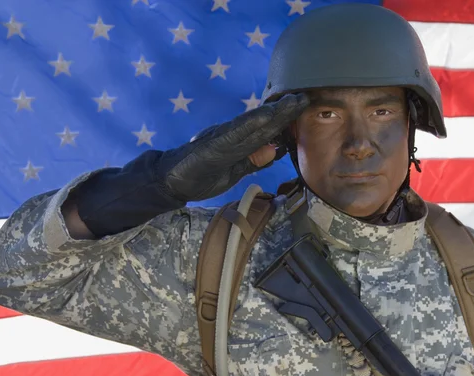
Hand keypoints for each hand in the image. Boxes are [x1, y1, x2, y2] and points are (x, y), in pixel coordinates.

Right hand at [155, 93, 308, 201]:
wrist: (168, 180)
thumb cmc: (200, 176)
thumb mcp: (234, 171)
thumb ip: (253, 161)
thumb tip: (275, 150)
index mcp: (236, 141)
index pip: (265, 129)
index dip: (285, 118)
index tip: (303, 107)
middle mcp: (230, 133)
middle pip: (263, 122)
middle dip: (285, 111)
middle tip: (305, 97)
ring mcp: (221, 137)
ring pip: (252, 124)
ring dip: (274, 113)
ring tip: (292, 102)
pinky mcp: (212, 145)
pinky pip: (235, 133)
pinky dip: (251, 124)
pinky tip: (266, 117)